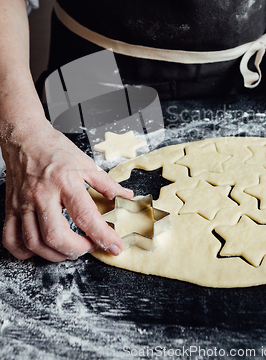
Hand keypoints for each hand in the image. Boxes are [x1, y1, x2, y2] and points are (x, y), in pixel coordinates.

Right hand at [2, 119, 131, 261]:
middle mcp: (42, 194)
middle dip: (77, 250)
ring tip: (70, 250)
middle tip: (89, 247)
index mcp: (65, 181)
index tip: (114, 246)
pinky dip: (25, 252)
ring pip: (34, 242)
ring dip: (55, 255)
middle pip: (56, 236)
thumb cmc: (55, 149)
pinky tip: (41, 249)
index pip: (86, 216)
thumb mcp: (86, 163)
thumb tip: (126, 196)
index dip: (102, 236)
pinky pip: (11, 239)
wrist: (26, 138)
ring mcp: (23, 203)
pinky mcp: (11, 207)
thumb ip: (107, 183)